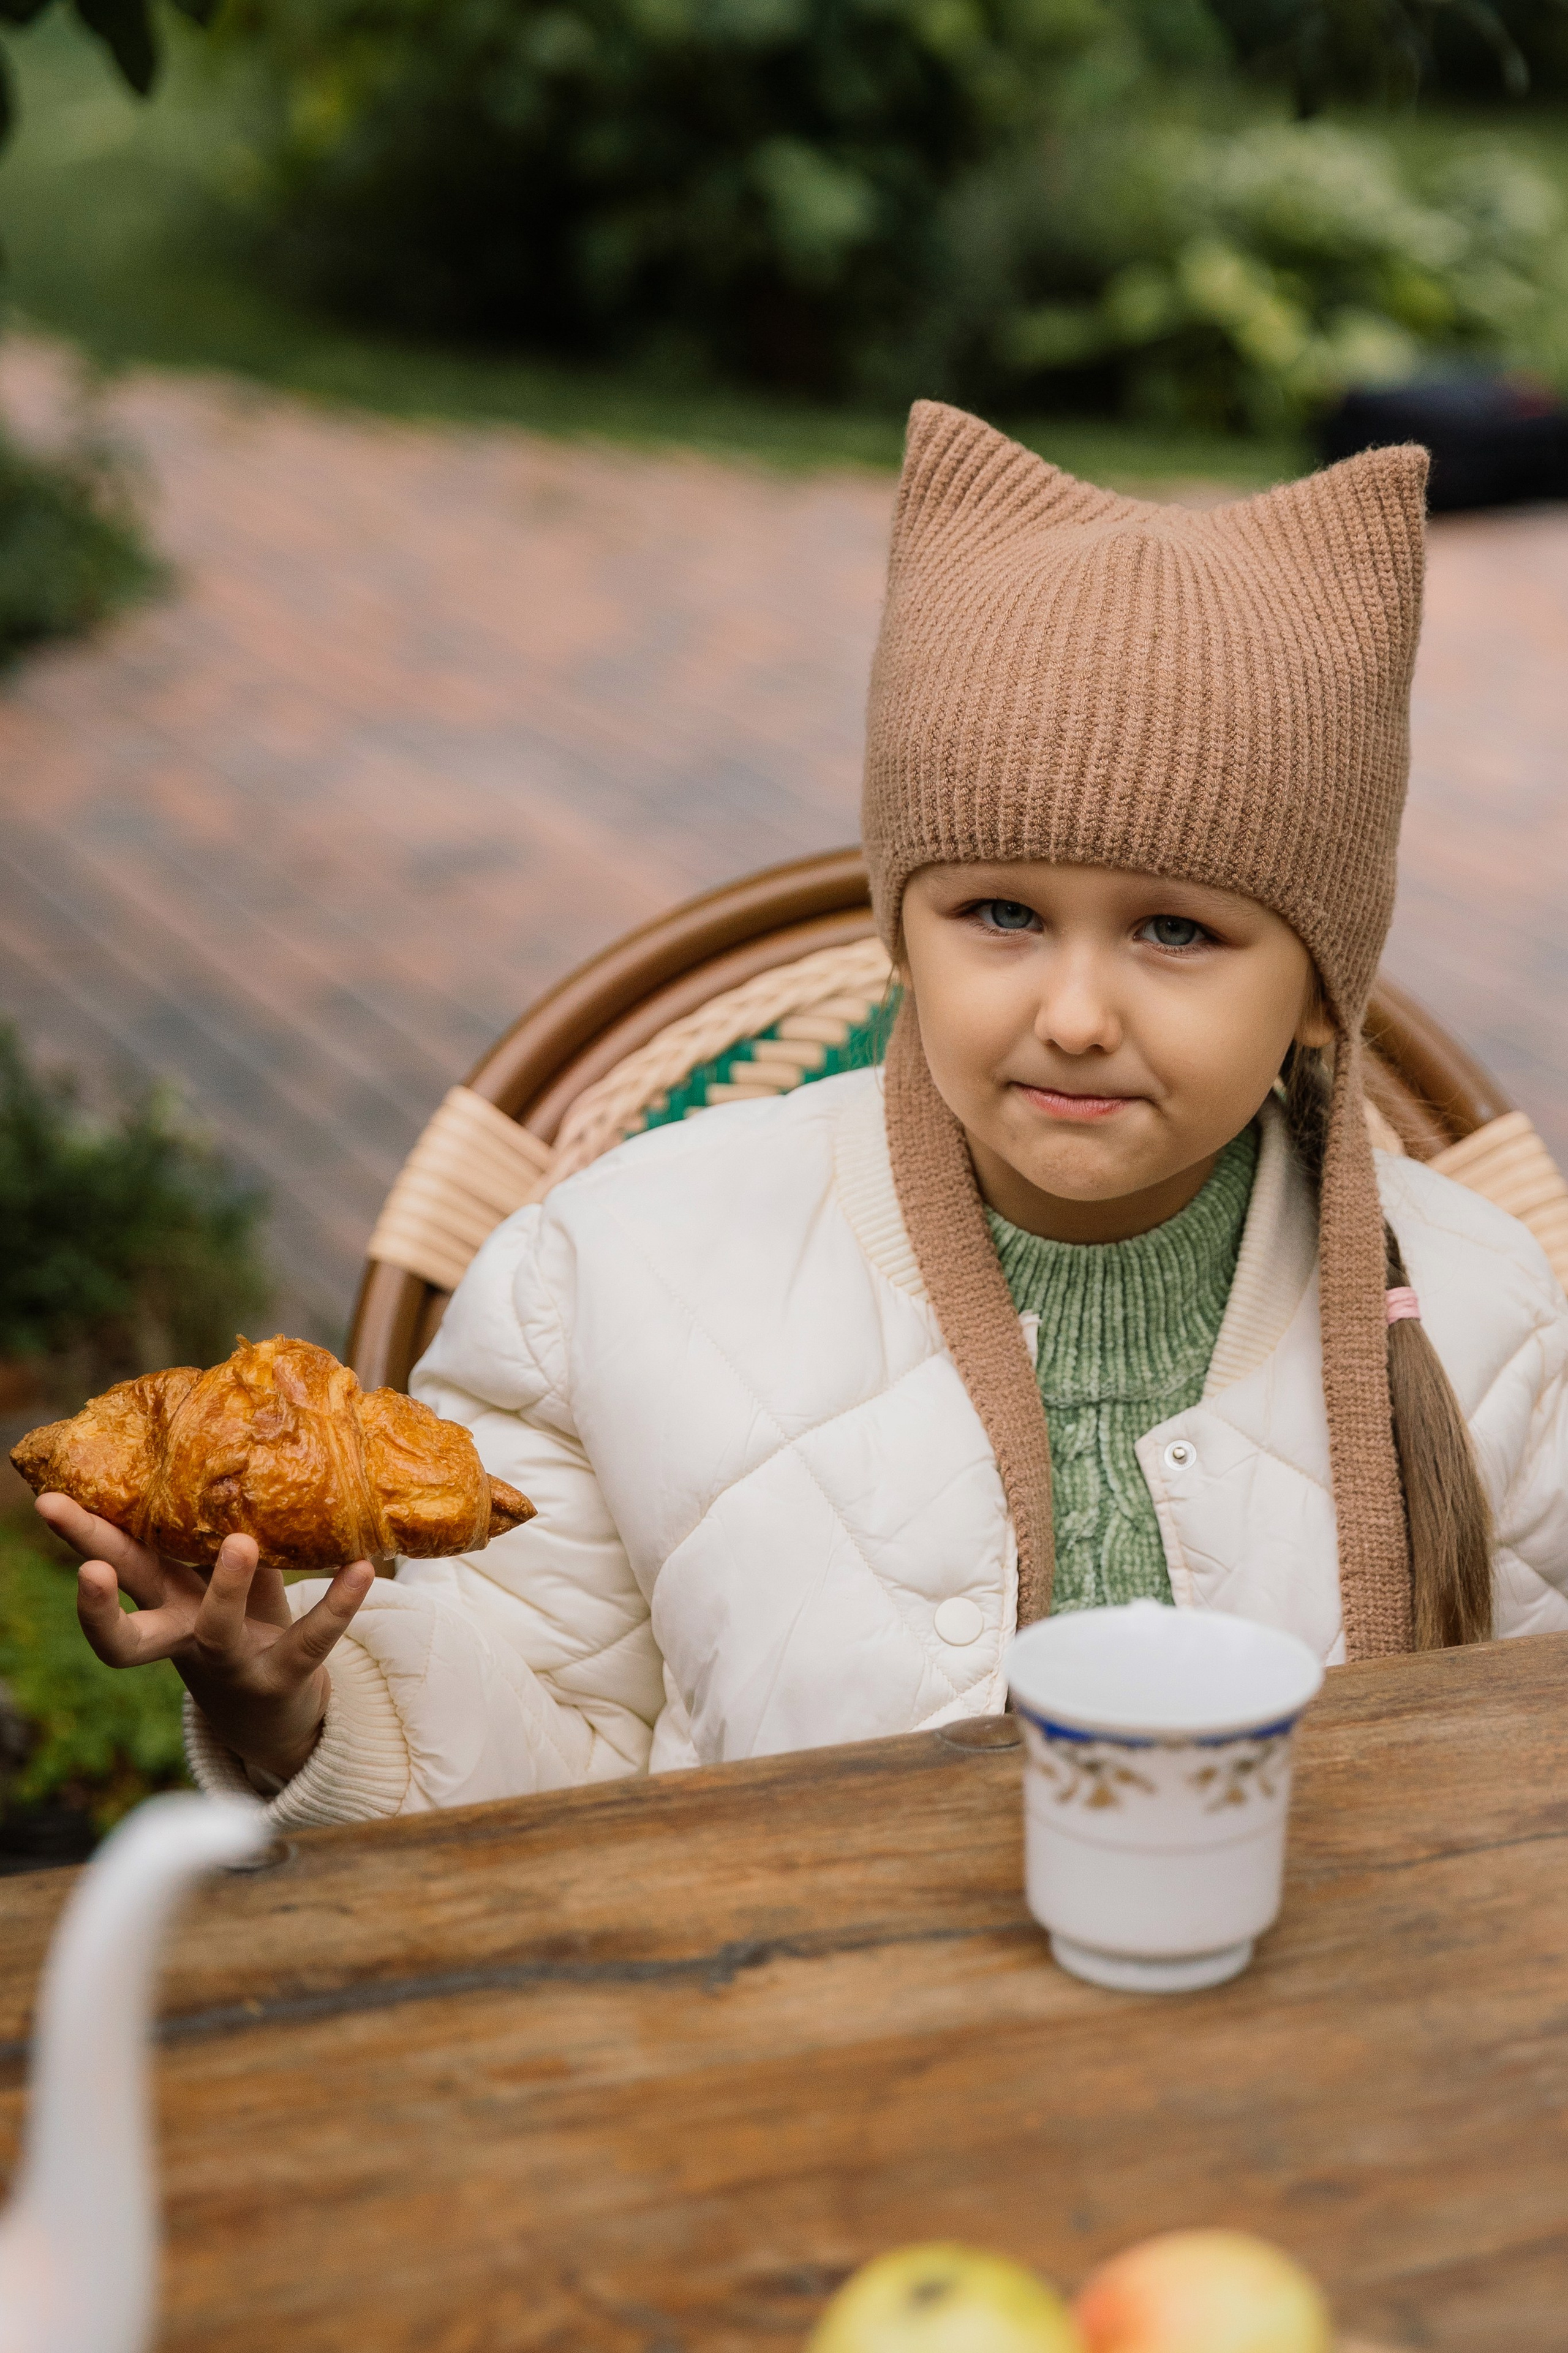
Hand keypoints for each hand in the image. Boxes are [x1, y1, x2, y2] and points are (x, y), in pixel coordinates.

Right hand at [36, 1493, 373, 1783]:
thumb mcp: (216, 1574)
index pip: (113, 1566)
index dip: (81, 1539)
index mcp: (162, 1602)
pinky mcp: (283, 1676)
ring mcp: (229, 1662)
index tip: (51, 1502)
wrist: (275, 1711)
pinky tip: (363, 1569)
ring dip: (225, 1587)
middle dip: (102, 1598)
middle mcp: (183, 1636)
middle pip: (128, 1628)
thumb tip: (218, 1442)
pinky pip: (310, 1642)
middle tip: (91, 1565)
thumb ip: (213, 1527)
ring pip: (215, 1630)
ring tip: (241, 1542)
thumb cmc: (239, 1621)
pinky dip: (338, 1606)